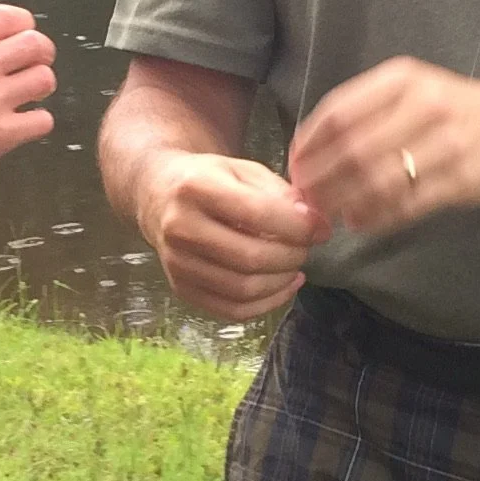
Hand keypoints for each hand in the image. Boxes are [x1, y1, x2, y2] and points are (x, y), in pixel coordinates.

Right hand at [0, 6, 56, 198]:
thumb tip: (6, 39)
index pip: (11, 17)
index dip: (25, 27)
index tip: (23, 39)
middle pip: (37, 44)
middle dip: (42, 55)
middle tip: (33, 67)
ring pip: (45, 79)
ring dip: (40, 87)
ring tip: (26, 96)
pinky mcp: (0, 134)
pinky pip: (43, 120)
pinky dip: (36, 122)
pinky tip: (21, 124)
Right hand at [139, 152, 327, 319]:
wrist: (159, 196)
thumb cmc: (210, 180)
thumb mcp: (244, 170)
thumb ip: (280, 192)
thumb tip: (313, 223)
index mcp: (196, 188)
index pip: (256, 213)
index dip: (297, 226)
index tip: (320, 229)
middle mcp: (179, 227)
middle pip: (249, 258)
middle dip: (291, 257)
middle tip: (306, 248)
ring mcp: (176, 263)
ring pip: (242, 289)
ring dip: (281, 282)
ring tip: (295, 265)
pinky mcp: (180, 288)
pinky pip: (231, 310)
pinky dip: (266, 304)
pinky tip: (283, 285)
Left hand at [286, 58, 479, 235]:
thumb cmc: (459, 109)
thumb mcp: (415, 89)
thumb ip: (367, 111)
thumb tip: (311, 150)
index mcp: (403, 79)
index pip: (338, 112)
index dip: (308, 145)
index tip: (294, 166)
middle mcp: (422, 105)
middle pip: (351, 150)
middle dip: (320, 180)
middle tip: (305, 199)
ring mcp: (444, 143)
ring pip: (375, 180)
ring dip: (343, 202)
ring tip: (328, 214)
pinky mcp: (460, 178)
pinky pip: (406, 204)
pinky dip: (376, 217)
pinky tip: (361, 222)